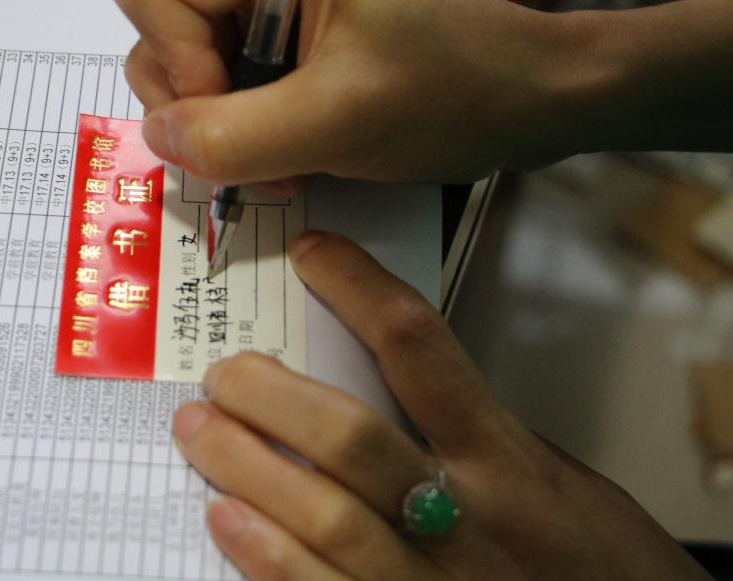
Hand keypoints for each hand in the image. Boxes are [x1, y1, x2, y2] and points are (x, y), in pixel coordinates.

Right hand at [107, 0, 581, 184]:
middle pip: (157, 26)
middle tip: (261, 149)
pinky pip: (220, 81)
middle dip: (198, 102)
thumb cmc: (448, 95)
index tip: (241, 115)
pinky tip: (292, 146)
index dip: (177, 64)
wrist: (526, 100)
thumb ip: (232, 135)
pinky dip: (242, 126)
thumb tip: (156, 140)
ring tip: (285, 155)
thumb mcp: (337, 121)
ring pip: (182, 62)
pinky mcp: (281, 32)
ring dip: (221, 125)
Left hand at [173, 231, 707, 579]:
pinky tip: (226, 519)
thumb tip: (396, 387)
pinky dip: (266, 555)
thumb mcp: (561, 484)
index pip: (421, 348)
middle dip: (271, 397)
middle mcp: (471, 520)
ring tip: (200, 431)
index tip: (313, 254)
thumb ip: (481, 436)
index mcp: (510, 463)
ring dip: (247, 467)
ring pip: (325, 517)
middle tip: (223, 374)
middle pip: (351, 436)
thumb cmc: (602, 571)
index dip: (358, 288)